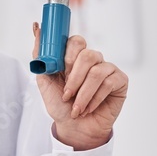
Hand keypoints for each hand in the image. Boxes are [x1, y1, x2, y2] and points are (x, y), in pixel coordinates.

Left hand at [31, 22, 127, 150]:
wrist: (73, 128)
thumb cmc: (60, 104)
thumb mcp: (44, 80)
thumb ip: (41, 55)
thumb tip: (37, 27)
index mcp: (74, 57)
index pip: (76, 41)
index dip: (69, 54)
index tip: (61, 68)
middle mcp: (92, 60)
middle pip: (88, 54)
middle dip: (75, 76)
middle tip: (67, 93)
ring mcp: (107, 69)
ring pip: (97, 71)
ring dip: (83, 93)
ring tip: (76, 107)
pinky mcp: (120, 81)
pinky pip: (109, 82)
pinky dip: (94, 98)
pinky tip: (88, 108)